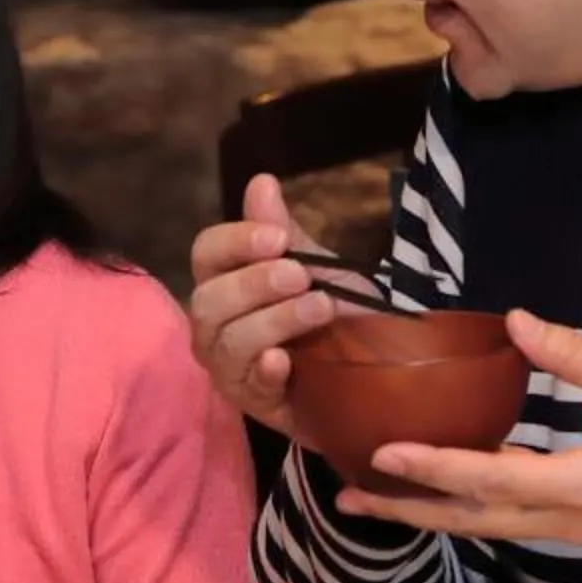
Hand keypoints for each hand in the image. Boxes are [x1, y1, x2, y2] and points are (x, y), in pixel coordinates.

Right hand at [185, 175, 359, 439]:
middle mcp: (215, 324)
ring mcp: (228, 366)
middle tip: (302, 276)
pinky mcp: (251, 402)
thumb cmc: (337, 316)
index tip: (278, 238)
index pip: (206, 252)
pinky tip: (285, 361)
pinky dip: (264, 369)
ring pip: (227, 341)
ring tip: (319, 309)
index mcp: (226, 280)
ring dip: (273, 321)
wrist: (375, 375)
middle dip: (255, 284)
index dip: (236, 242)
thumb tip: (261, 181)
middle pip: (208, 300)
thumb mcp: (321, 269)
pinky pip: (247, 384)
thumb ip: (285, 232)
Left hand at [341, 312, 581, 547]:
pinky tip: (442, 494)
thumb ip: (576, 354)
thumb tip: (516, 321)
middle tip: (344, 499)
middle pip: (471, 521)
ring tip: (374, 500)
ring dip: (430, 516)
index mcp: (581, 484)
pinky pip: (512, 524)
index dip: (431, 466)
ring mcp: (576, 532)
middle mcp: (568, 521)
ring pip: (488, 529)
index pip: (488, 477)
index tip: (381, 452)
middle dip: (406, 511)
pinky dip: (467, 511)